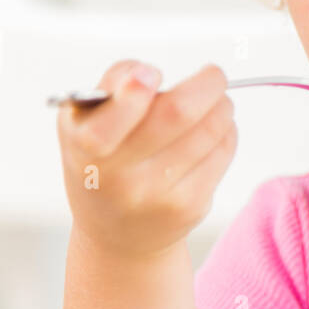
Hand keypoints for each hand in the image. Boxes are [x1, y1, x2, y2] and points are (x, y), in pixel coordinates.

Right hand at [56, 59, 236, 258]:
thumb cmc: (102, 162)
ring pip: (209, 131)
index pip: (112, 120)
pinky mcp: (191, 206)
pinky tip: (214, 130)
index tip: (153, 75)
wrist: (117, 235)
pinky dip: (226, 131)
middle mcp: (120, 178)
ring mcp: (158, 195)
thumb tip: (146, 73)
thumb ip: (111, 85)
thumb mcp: (83, 122)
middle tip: (213, 75)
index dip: (137, 89)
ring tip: (216, 101)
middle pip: (177, 115)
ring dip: (221, 106)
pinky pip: (222, 152)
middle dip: (206, 85)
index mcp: (87, 149)